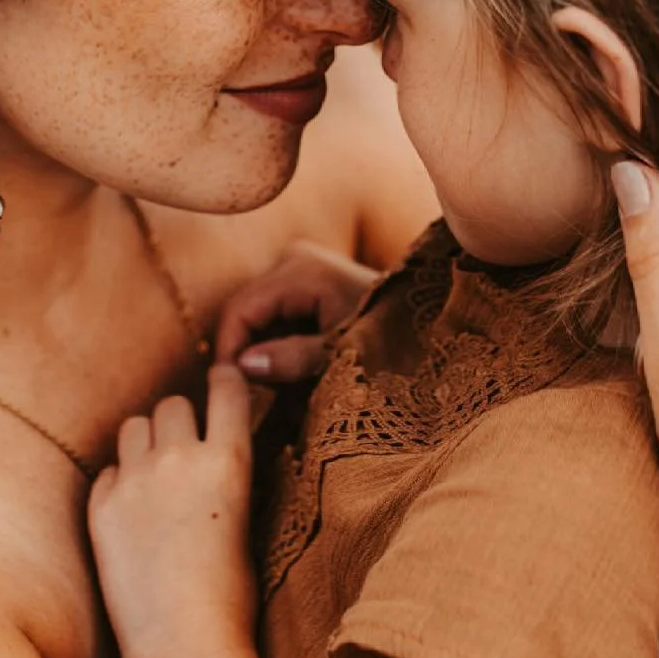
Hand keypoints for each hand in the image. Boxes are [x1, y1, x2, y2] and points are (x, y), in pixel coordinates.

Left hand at [89, 367, 258, 657]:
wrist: (186, 649)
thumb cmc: (232, 599)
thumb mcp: (247, 521)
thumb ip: (227, 476)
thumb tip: (217, 451)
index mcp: (229, 462)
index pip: (227, 389)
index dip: (225, 380)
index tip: (222, 379)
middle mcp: (180, 459)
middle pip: (173, 404)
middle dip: (180, 419)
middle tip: (183, 447)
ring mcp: (134, 481)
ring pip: (134, 426)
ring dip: (145, 441)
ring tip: (153, 475)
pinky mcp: (100, 507)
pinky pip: (108, 470)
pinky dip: (119, 481)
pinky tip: (131, 514)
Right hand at [216, 240, 382, 383]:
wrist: (429, 322)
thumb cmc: (391, 336)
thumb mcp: (341, 353)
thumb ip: (293, 359)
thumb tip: (243, 366)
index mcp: (300, 270)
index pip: (240, 310)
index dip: (229, 351)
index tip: (230, 392)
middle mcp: (294, 260)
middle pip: (245, 312)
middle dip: (244, 355)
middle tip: (248, 398)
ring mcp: (299, 268)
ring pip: (258, 317)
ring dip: (261, 354)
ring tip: (272, 391)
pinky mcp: (306, 283)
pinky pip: (276, 317)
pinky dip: (277, 346)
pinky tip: (288, 374)